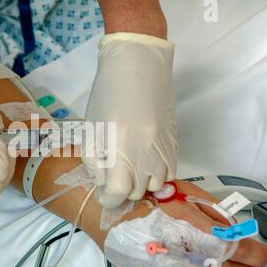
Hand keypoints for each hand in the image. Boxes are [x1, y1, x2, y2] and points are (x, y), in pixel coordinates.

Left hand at [83, 32, 177, 207]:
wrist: (138, 67)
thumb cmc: (108, 95)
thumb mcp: (92, 129)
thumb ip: (94, 162)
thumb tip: (103, 185)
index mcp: (120, 147)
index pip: (118, 192)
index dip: (109, 199)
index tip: (104, 195)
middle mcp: (146, 153)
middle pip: (138, 191)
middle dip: (123, 191)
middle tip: (113, 179)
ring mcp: (164, 148)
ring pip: (157, 185)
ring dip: (141, 184)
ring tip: (130, 172)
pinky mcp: (174, 142)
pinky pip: (170, 172)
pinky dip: (157, 175)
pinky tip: (145, 164)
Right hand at [146, 181, 266, 266]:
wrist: (106, 212)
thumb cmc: (144, 198)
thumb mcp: (185, 194)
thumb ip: (213, 214)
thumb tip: (234, 233)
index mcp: (189, 233)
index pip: (234, 250)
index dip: (254, 253)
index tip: (262, 253)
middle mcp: (177, 258)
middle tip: (252, 264)